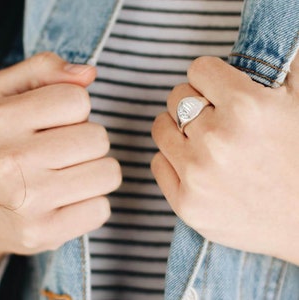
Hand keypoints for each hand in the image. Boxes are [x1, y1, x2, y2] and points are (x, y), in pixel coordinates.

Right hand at [0, 52, 120, 257]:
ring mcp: (28, 202)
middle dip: (86, 143)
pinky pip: (102, 209)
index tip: (54, 122)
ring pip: (108, 173)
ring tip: (65, 176)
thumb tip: (89, 73)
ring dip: (94, 172)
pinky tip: (66, 201)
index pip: (77, 100)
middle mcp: (12, 162)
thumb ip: (43, 73)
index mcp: (2, 120)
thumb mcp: (4, 97)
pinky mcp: (42, 234)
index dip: (73, 110)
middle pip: (98, 138)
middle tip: (60, 153)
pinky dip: (91, 203)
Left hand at [151, 55, 298, 264]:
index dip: (208, 78)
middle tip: (210, 119)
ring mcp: (198, 175)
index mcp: (245, 107)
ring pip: (161, 128)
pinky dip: (171, 160)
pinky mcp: (186, 204)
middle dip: (192, 103)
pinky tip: (193, 166)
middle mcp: (216, 140)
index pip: (198, 69)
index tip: (215, 89)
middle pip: (176, 98)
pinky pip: (158, 163)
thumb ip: (268, 72)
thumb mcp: (295, 104)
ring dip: (176, 130)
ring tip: (199, 142)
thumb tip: (242, 52)